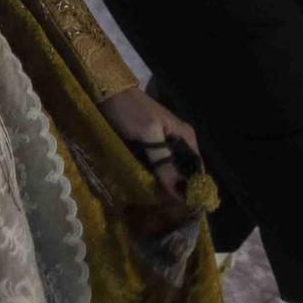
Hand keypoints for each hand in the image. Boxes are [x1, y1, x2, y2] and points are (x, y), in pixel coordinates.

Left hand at [99, 85, 200, 202]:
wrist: (105, 91)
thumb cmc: (129, 109)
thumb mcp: (148, 135)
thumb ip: (163, 162)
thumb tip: (180, 192)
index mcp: (185, 137)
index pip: (197, 170)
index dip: (192, 189)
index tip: (185, 209)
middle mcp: (178, 142)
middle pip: (183, 172)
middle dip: (178, 189)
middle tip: (168, 211)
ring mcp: (162, 144)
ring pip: (169, 170)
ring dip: (164, 184)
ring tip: (157, 204)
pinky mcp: (147, 146)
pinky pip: (155, 166)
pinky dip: (153, 176)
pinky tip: (147, 188)